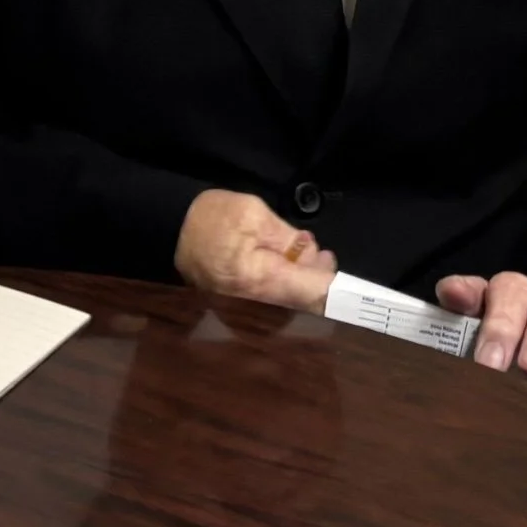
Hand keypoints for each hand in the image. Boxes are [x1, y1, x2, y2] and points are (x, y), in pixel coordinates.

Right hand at [175, 190, 337, 313]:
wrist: (167, 230)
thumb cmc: (211, 219)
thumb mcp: (255, 215)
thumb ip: (287, 238)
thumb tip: (308, 255)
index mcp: (261, 281)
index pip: (313, 293)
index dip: (338, 290)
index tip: (360, 289)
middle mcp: (254, 305)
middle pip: (302, 304)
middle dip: (319, 280)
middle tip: (324, 255)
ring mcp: (243, 311)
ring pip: (287, 305)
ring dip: (303, 282)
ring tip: (305, 254)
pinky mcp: (236, 309)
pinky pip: (270, 303)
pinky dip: (284, 286)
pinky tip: (284, 264)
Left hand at [435, 271, 526, 411]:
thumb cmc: (507, 386)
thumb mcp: (478, 371)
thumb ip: (454, 355)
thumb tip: (434, 354)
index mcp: (491, 306)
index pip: (475, 287)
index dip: (463, 290)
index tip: (454, 300)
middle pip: (518, 288)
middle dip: (504, 322)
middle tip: (492, 362)